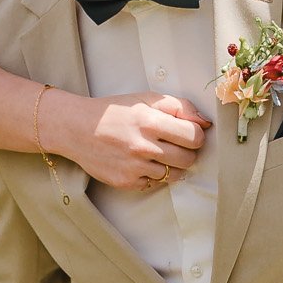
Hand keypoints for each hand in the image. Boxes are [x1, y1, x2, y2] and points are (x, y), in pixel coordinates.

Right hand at [51, 90, 211, 189]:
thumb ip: (180, 106)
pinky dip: (152, 175)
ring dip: (170, 165)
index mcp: (150, 121)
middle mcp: (143, 146)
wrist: (77, 128)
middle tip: (173, 144)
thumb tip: (206, 122)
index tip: (186, 132)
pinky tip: (140, 162)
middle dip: (186, 152)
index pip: (195, 137)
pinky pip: (154, 184)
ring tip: (154, 152)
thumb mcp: (146, 98)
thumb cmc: (115, 111)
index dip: (195, 134)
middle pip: (189, 159)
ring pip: (174, 174)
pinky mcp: (126, 183)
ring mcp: (135, 168)